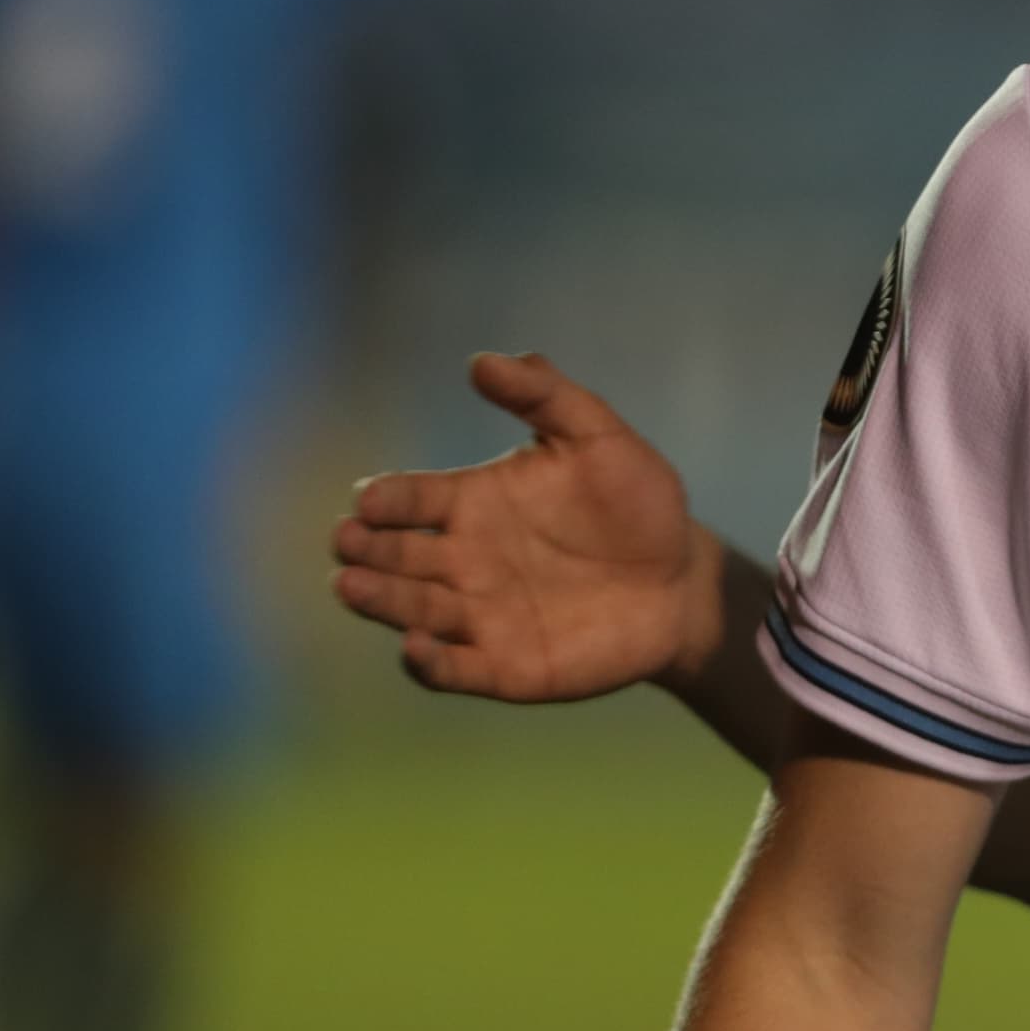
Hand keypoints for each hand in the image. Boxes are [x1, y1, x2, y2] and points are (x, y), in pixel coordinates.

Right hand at [329, 352, 718, 700]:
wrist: (682, 579)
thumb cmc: (637, 503)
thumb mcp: (600, 438)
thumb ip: (546, 396)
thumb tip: (481, 361)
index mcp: (473, 503)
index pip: (411, 500)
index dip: (386, 499)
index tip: (369, 499)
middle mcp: (463, 561)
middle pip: (397, 556)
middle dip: (366, 550)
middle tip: (347, 542)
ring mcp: (479, 616)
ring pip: (413, 610)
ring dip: (381, 601)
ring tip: (350, 588)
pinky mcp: (506, 667)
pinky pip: (455, 670)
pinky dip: (429, 663)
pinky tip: (415, 648)